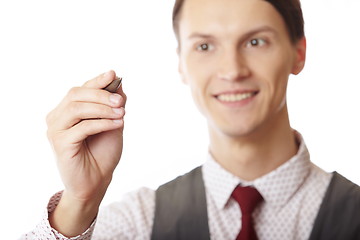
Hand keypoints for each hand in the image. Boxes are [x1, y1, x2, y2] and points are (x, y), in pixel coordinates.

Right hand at [46, 70, 125, 204]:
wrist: (97, 181)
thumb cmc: (103, 152)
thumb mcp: (113, 123)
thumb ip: (113, 104)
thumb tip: (118, 82)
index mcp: (67, 111)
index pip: (80, 89)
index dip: (97, 81)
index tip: (113, 74)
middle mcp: (57, 118)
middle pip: (75, 94)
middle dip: (101, 94)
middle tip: (121, 101)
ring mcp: (56, 131)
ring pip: (77, 108)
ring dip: (103, 108)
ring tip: (122, 113)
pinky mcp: (60, 144)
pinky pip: (82, 127)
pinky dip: (103, 123)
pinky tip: (118, 123)